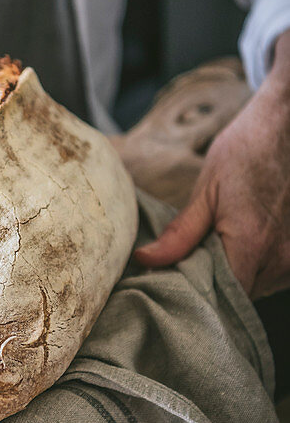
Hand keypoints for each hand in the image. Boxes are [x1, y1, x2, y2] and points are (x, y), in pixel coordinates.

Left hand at [135, 33, 289, 297]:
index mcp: (250, 246)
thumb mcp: (206, 189)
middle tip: (190, 265)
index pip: (219, 298)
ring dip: (237, 275)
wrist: (289, 124)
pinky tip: (243, 241)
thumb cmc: (247, 150)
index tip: (173, 284)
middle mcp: (280, 259)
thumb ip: (180, 234)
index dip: (195, 296)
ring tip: (218, 248)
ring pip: (259, 286)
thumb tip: (147, 260)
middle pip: (240, 296)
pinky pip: (275, 272)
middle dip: (214, 286)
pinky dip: (257, 265)